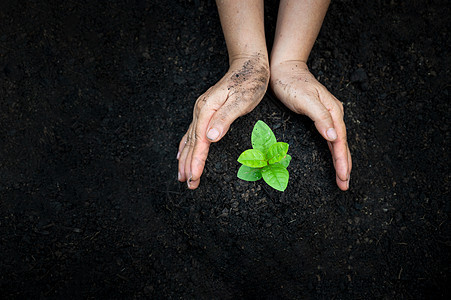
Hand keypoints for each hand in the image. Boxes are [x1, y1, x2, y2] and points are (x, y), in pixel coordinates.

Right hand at [178, 55, 269, 188]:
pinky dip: (186, 145)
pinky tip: (182, 152)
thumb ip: (225, 119)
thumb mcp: (241, 100)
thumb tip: (210, 137)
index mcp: (207, 109)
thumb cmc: (249, 82)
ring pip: (190, 139)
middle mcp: (201, 111)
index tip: (193, 177)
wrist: (249, 64)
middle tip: (187, 184)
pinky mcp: (207, 111)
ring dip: (185, 158)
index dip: (196, 161)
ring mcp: (202, 110)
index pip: (200, 141)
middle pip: (192, 143)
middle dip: (188, 164)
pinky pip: (192, 132)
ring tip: (182, 175)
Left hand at [270, 61, 351, 189]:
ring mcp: (327, 115)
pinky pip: (330, 138)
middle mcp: (333, 114)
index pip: (340, 140)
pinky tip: (335, 158)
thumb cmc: (291, 83)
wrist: (283, 69)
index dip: (342, 160)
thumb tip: (334, 136)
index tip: (344, 176)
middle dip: (344, 165)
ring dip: (340, 160)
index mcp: (333, 111)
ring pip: (337, 142)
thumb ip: (320, 117)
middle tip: (344, 185)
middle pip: (341, 144)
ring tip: (342, 177)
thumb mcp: (305, 99)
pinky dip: (333, 150)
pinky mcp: (319, 117)